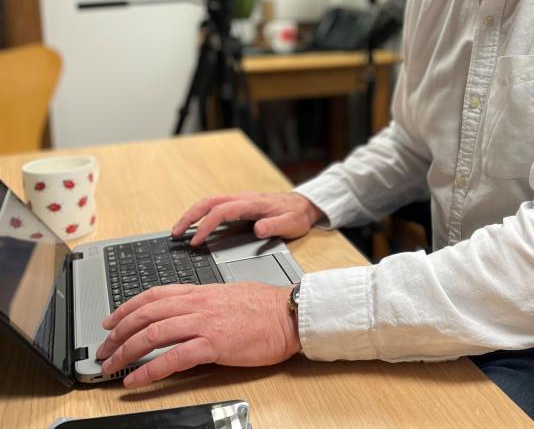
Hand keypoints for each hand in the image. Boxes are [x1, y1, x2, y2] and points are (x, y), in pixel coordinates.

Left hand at [96, 283, 299, 387]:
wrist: (291, 314)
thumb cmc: (268, 307)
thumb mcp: (231, 294)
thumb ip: (207, 301)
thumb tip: (190, 312)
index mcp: (202, 292)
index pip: (155, 295)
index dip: (127, 307)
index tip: (111, 320)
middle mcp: (199, 304)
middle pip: (147, 313)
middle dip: (118, 332)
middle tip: (103, 348)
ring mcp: (205, 323)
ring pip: (153, 333)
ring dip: (126, 351)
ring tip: (111, 366)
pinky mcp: (214, 344)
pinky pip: (173, 357)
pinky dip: (149, 370)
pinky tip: (136, 380)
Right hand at [172, 192, 323, 246]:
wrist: (305, 205)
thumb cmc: (297, 215)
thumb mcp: (291, 224)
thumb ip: (275, 226)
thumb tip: (258, 228)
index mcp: (252, 203)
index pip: (221, 211)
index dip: (206, 226)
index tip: (195, 241)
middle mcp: (243, 199)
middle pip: (209, 202)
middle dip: (189, 216)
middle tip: (175, 233)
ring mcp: (241, 200)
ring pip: (210, 202)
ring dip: (193, 214)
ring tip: (179, 231)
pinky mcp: (240, 205)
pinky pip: (216, 206)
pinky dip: (202, 214)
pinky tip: (196, 226)